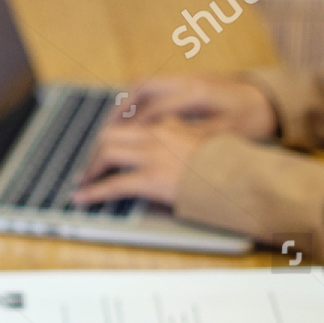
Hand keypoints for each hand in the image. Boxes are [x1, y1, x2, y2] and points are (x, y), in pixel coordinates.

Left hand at [72, 119, 218, 206]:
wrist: (240, 176)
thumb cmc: (228, 165)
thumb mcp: (206, 144)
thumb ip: (185, 142)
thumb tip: (174, 153)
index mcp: (172, 125)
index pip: (134, 124)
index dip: (115, 136)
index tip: (107, 145)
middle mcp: (158, 135)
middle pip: (112, 133)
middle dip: (96, 149)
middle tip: (90, 164)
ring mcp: (153, 156)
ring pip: (107, 152)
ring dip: (91, 167)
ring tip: (83, 181)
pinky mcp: (151, 178)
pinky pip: (113, 183)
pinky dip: (94, 191)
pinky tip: (83, 198)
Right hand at [110, 73, 277, 139]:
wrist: (273, 98)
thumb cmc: (254, 118)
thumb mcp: (227, 134)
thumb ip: (193, 140)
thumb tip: (162, 151)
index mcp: (196, 94)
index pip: (152, 112)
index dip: (130, 133)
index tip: (116, 151)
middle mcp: (187, 80)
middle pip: (141, 88)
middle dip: (118, 112)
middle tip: (102, 138)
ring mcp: (187, 77)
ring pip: (145, 84)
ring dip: (125, 105)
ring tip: (111, 129)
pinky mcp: (188, 81)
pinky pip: (154, 87)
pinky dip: (138, 102)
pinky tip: (132, 121)